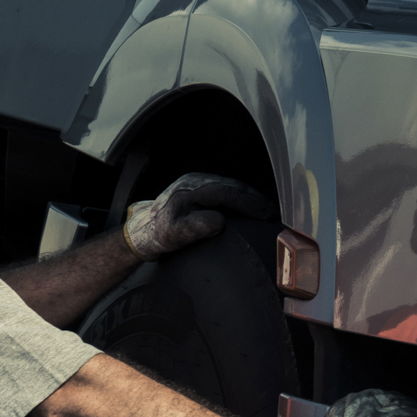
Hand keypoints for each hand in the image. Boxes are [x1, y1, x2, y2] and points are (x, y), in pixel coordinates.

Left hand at [122, 172, 274, 259]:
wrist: (141, 229)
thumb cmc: (158, 234)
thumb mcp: (173, 235)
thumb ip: (195, 227)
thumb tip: (219, 221)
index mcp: (193, 190)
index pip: (229, 193)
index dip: (251, 204)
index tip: (267, 215)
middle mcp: (196, 181)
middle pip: (234, 186)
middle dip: (256, 199)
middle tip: (274, 214)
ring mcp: (197, 183)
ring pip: (231, 186)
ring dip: (250, 197)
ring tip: (267, 211)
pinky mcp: (198, 188)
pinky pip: (225, 189)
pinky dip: (240, 197)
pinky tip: (249, 207)